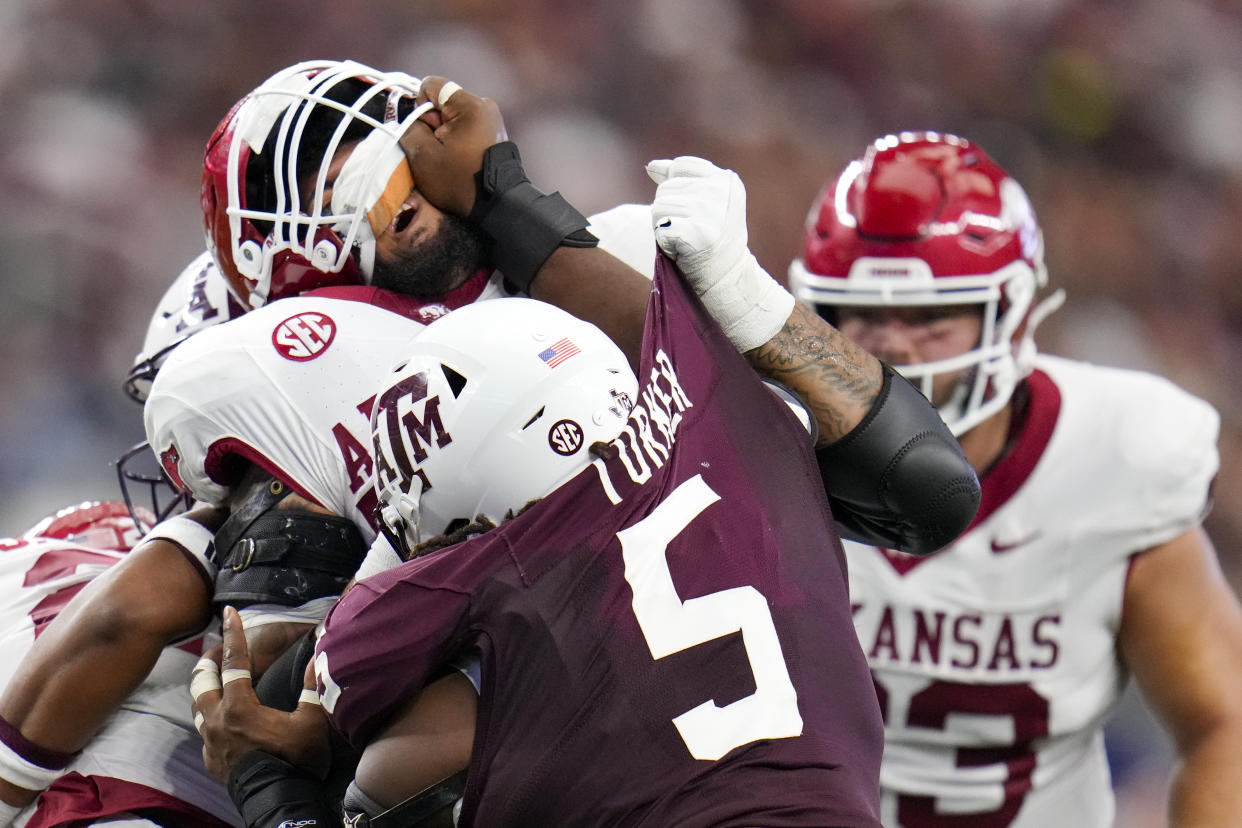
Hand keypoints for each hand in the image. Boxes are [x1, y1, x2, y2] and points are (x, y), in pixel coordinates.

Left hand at [191, 607, 329, 782]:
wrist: (276, 800)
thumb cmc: (293, 760)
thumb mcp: (310, 722)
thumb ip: (311, 689)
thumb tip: (319, 659)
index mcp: (240, 707)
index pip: (234, 662)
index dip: (233, 635)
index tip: (229, 613)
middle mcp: (217, 721)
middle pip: (202, 682)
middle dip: (208, 661)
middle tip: (215, 648)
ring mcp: (211, 742)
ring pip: (198, 708)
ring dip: (206, 691)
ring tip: (215, 683)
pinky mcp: (212, 761)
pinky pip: (206, 732)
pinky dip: (213, 718)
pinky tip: (225, 721)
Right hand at [399, 75, 508, 215]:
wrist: (498, 204)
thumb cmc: (460, 180)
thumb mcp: (423, 155)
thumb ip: (410, 128)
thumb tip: (410, 118)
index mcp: (470, 104)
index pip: (430, 86)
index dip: (420, 108)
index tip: (428, 133)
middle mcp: (484, 105)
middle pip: (443, 103)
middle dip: (434, 124)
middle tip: (439, 152)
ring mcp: (492, 119)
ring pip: (453, 117)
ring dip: (445, 135)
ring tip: (450, 159)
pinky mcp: (495, 133)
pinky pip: (466, 128)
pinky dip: (458, 141)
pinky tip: (461, 161)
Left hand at [646, 155, 747, 273]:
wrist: (727, 278)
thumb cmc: (712, 238)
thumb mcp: (704, 202)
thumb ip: (680, 180)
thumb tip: (650, 166)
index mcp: (726, 180)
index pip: (680, 166)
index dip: (675, 191)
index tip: (693, 212)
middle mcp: (721, 191)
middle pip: (665, 188)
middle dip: (668, 212)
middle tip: (690, 231)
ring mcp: (711, 212)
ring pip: (658, 207)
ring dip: (663, 228)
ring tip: (685, 240)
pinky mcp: (698, 233)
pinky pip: (660, 228)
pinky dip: (664, 243)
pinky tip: (682, 250)